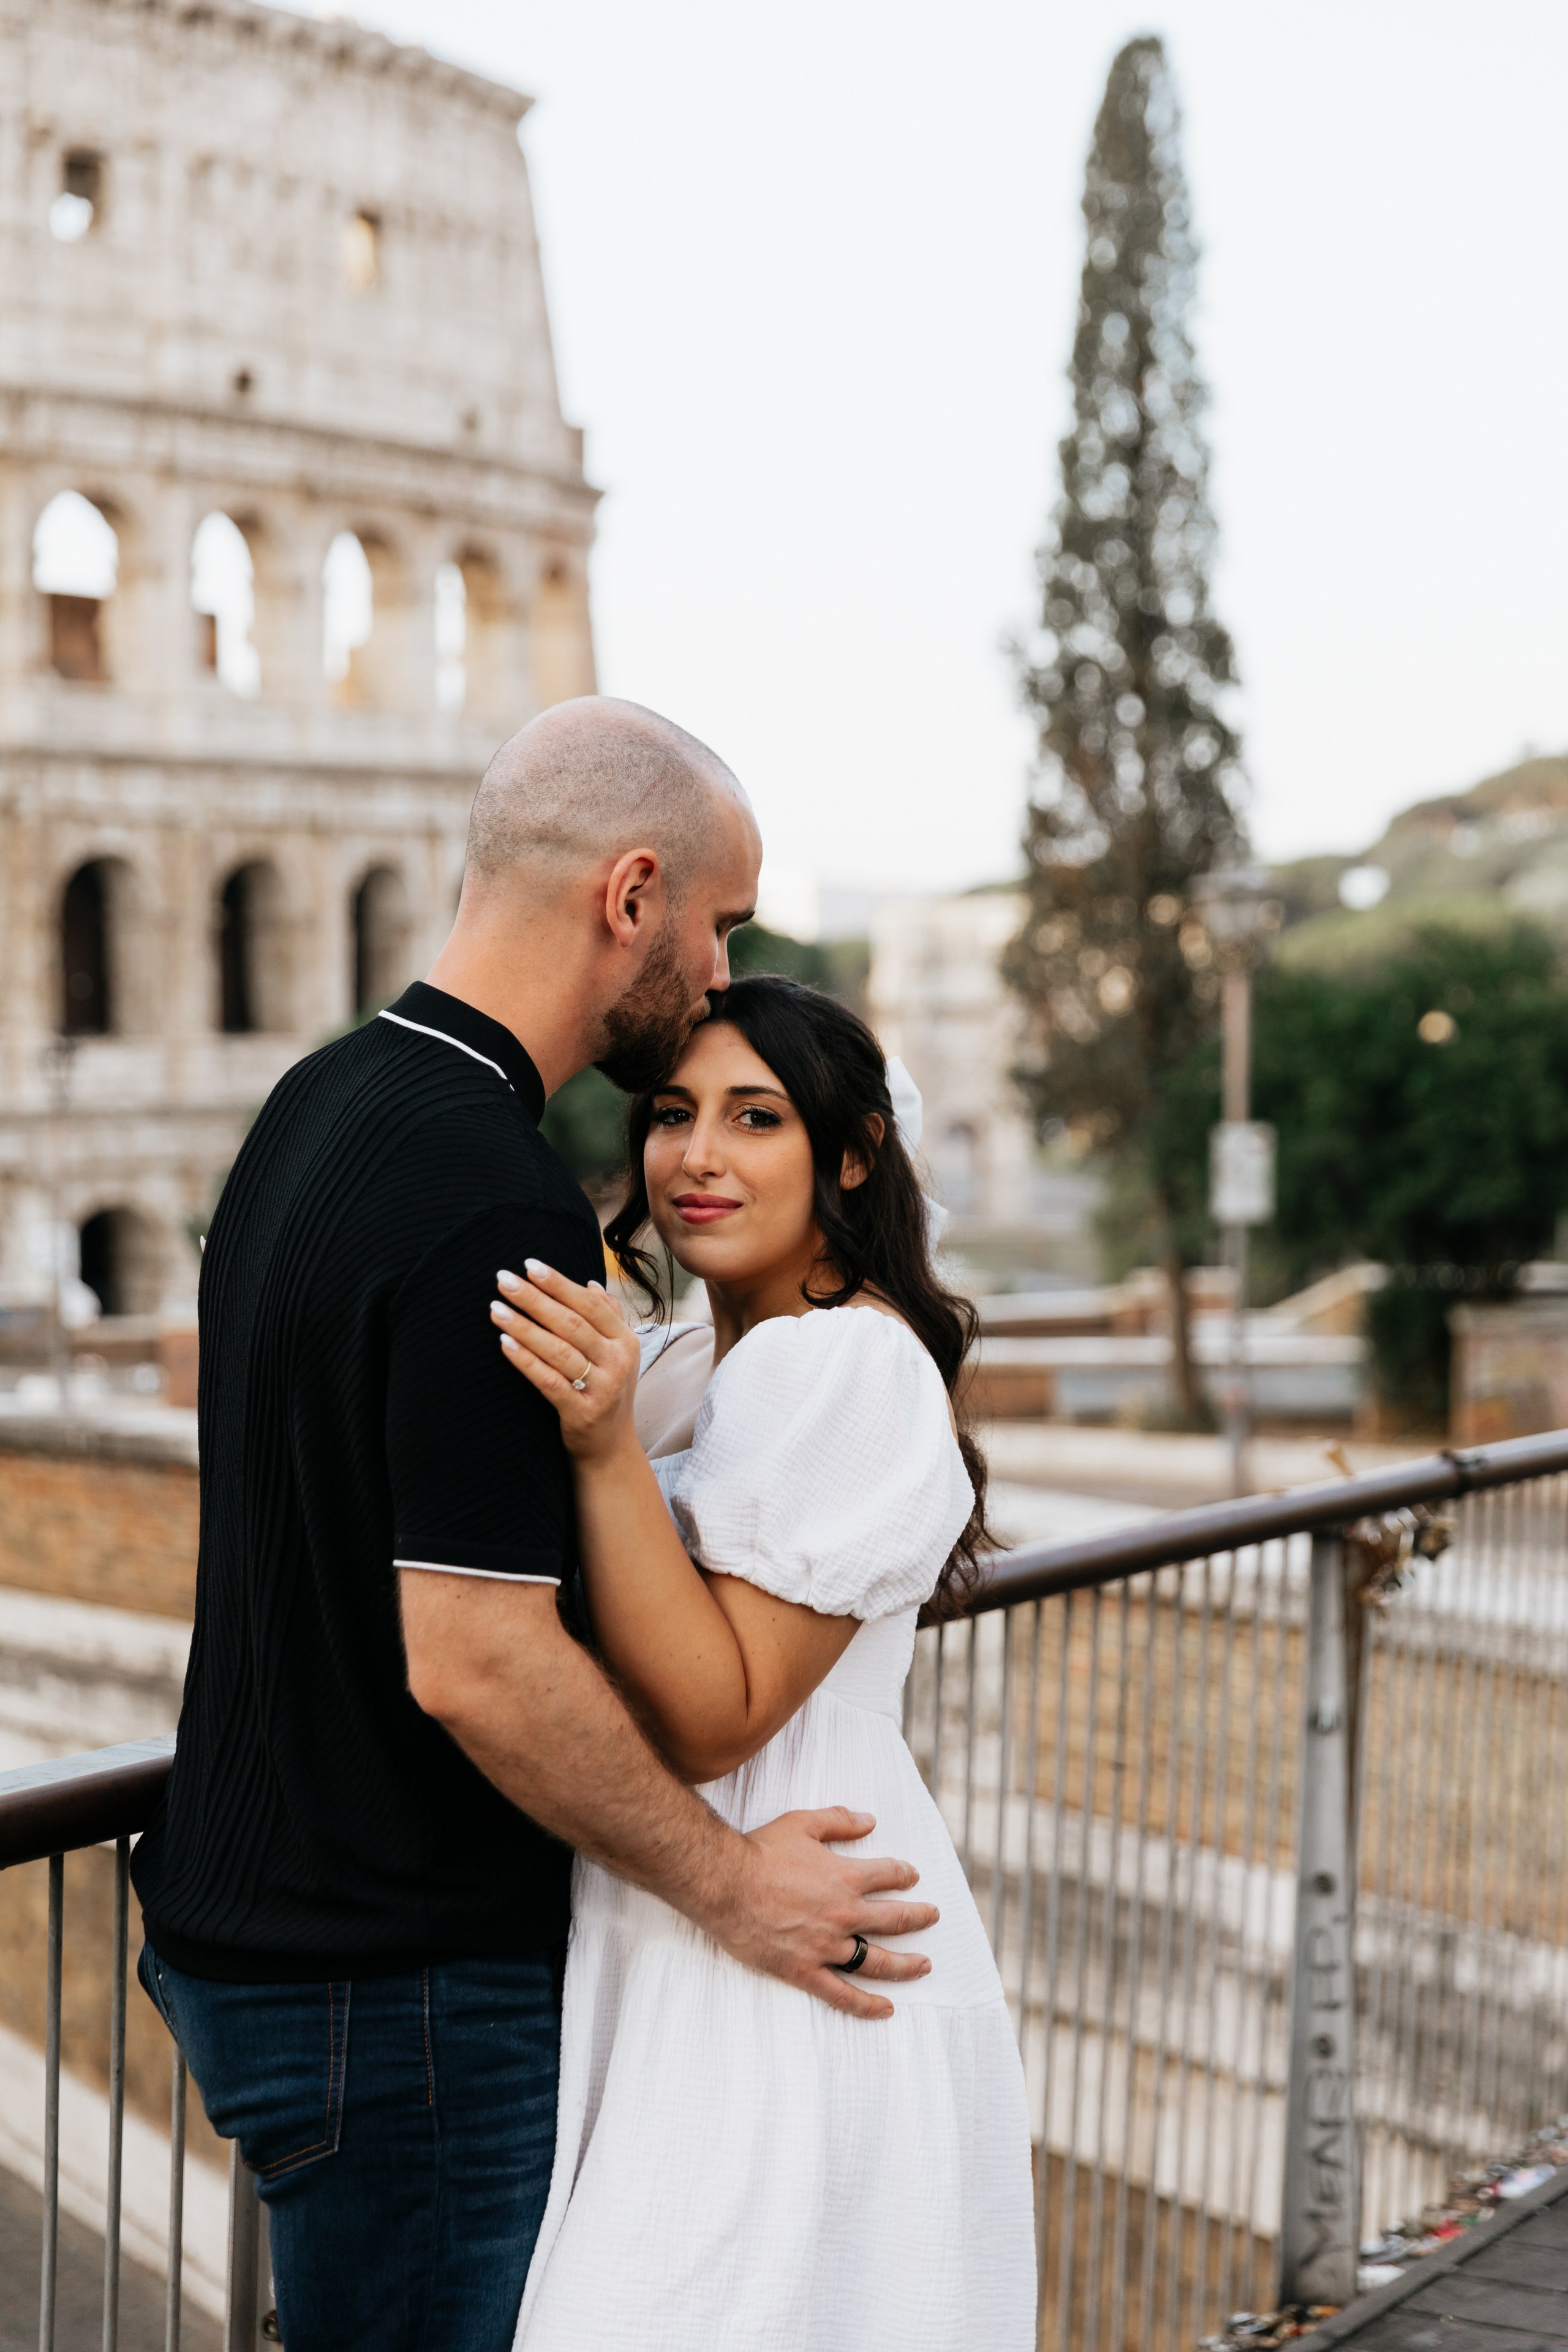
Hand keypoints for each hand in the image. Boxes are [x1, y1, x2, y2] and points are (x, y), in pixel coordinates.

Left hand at [492, 1263, 641, 1460]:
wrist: (610, 1448)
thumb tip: (592, 1284)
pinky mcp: (581, 1412)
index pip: (590, 1304)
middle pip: (571, 1323)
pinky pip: (548, 1381)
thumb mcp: (617, 1354)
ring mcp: (602, 1388)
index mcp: (625, 1341)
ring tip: (495, 1309)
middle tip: (503, 1279)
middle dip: (534, 1299)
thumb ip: (608, 1318)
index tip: (529, 1265)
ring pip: (557, 1349)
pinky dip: (526, 1361)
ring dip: (523, 1327)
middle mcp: (617, 1362)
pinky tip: (504, 1344)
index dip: (559, 1283)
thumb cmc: (606, 1392)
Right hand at [709, 1807, 938, 2022]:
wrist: (724, 1884)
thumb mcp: (803, 1823)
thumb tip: (870, 1821)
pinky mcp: (805, 1971)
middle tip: (933, 1916)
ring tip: (924, 1965)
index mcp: (846, 1877)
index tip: (912, 1876)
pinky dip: (867, 2005)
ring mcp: (826, 1947)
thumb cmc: (761, 1851)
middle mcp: (844, 1914)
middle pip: (894, 1919)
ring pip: (878, 1961)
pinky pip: (843, 1995)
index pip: (889, 1876)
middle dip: (919, 1917)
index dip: (904, 1874)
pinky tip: (887, 2009)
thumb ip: (839, 1820)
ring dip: (906, 1965)